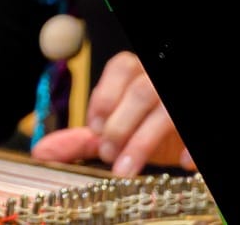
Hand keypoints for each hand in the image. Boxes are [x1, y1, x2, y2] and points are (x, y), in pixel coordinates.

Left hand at [29, 51, 191, 176]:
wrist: (180, 136)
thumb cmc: (143, 127)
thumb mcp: (113, 130)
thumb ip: (81, 139)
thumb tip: (41, 152)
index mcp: (136, 71)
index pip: (120, 69)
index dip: (105, 97)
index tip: (94, 129)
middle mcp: (158, 78)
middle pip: (140, 92)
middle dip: (120, 125)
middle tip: (107, 155)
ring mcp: (178, 98)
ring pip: (164, 111)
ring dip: (142, 141)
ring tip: (125, 170)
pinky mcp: (198, 117)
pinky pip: (195, 130)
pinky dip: (190, 147)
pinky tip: (182, 164)